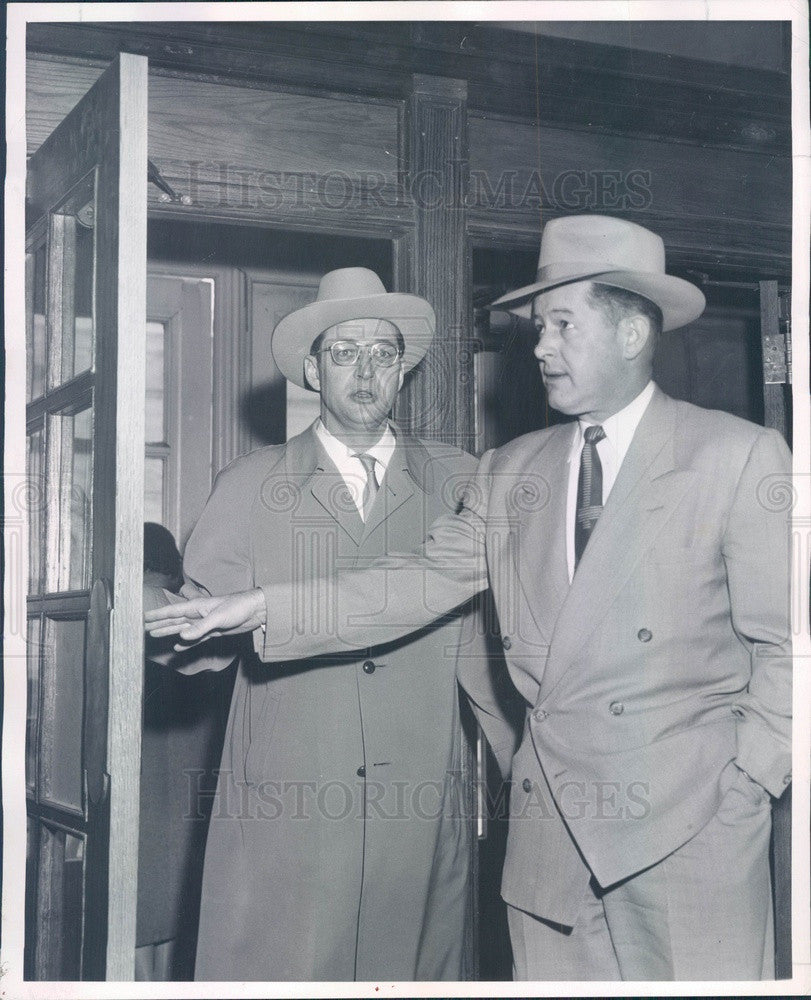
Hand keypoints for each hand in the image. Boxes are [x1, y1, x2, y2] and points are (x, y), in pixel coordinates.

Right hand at [144, 588, 266, 648]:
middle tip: (143, 628)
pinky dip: (185, 643)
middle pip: (174, 620)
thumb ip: (200, 627)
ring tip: (154, 634)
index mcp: (196, 607)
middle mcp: (198, 615)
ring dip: (168, 632)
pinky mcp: (213, 632)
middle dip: (159, 624)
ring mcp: (205, 624)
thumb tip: (181, 636)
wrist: (255, 611)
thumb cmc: (238, 607)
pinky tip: (177, 646)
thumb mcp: (217, 617)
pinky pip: (195, 638)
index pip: (172, 611)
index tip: (143, 616)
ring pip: (182, 629)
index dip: (157, 614)